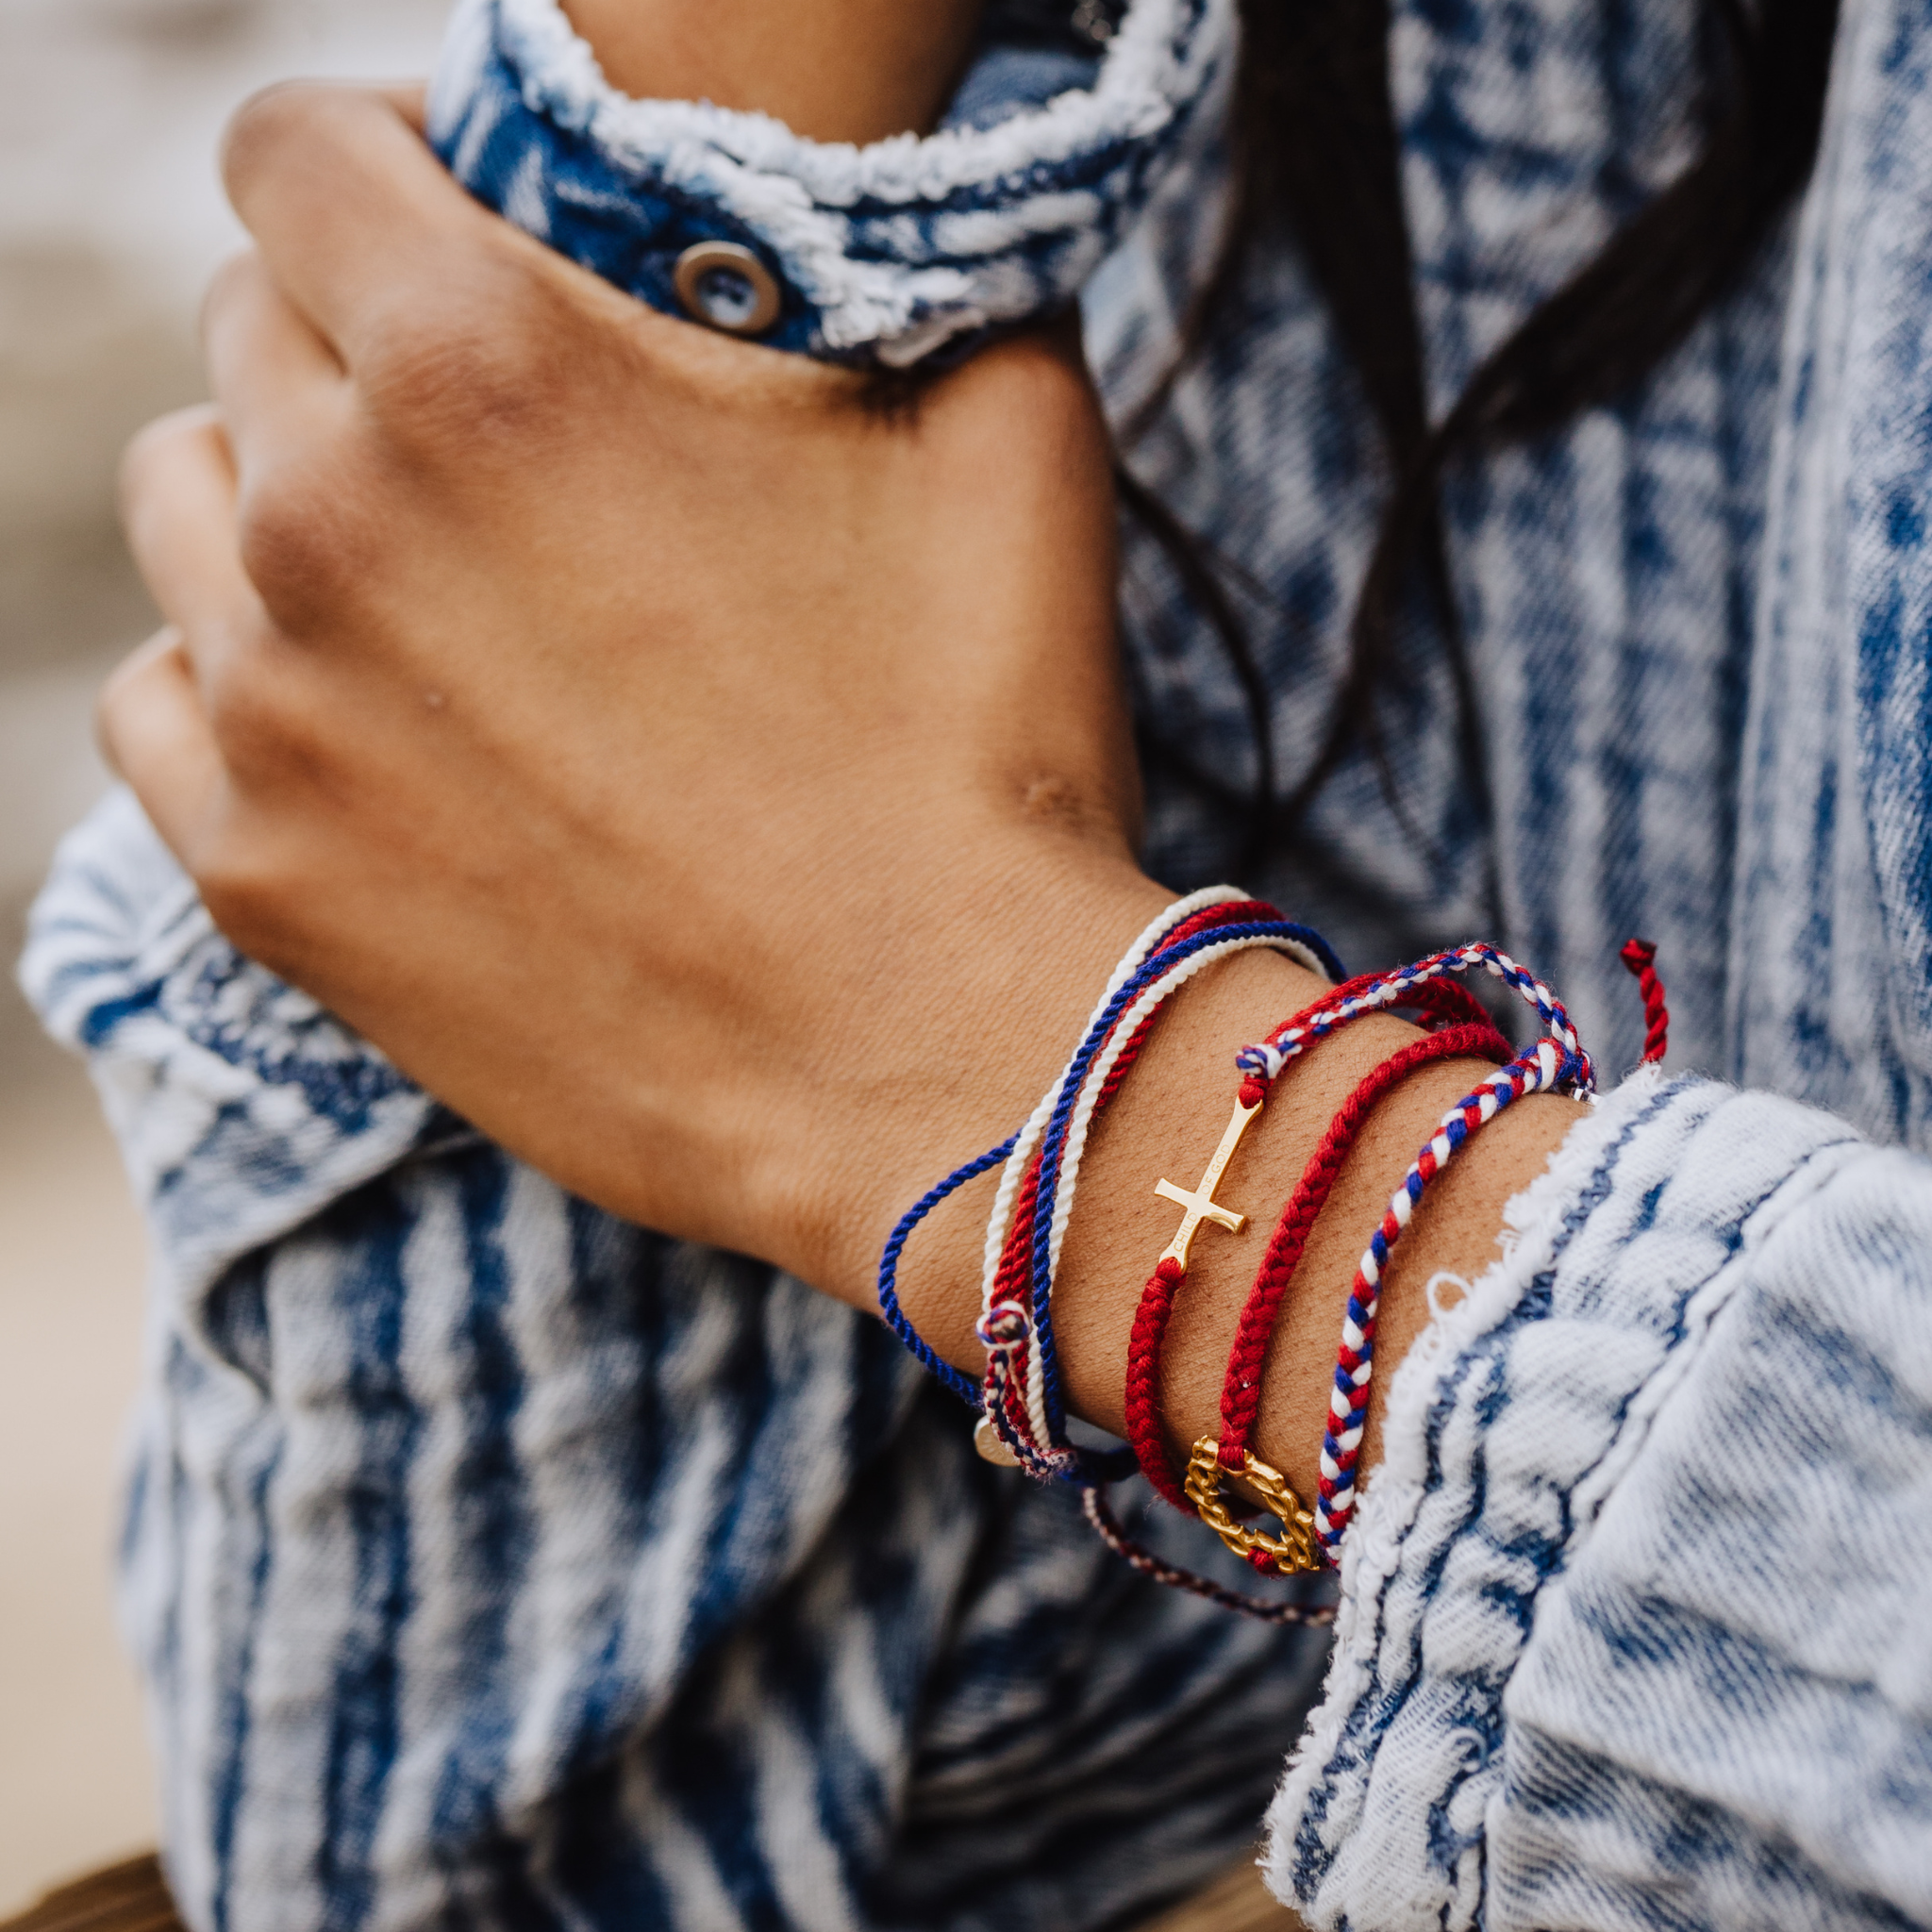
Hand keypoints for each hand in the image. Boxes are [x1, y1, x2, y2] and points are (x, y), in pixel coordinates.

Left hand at [104, 83, 1162, 1305]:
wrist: (938, 1064)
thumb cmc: (982, 755)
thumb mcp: (1005, 438)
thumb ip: (907, 266)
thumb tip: (874, 233)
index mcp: (489, 363)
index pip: (295, 152)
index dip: (381, 157)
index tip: (464, 223)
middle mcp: (332, 519)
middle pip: (253, 334)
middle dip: (368, 346)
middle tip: (506, 444)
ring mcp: (278, 715)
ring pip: (189, 512)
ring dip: (290, 507)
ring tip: (435, 585)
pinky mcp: (269, 883)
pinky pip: (162, 712)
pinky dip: (242, 689)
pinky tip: (368, 725)